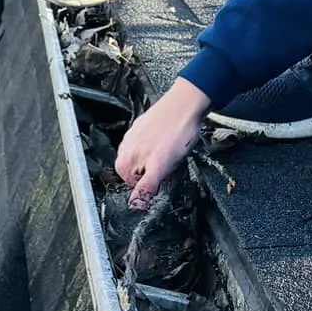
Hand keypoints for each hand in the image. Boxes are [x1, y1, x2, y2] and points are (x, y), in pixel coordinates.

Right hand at [115, 78, 210, 206]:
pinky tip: (173, 141)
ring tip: (173, 151)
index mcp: (124, 161)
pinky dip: (162, 146)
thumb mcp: (161, 167)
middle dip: (155, 172)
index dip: (152, 187)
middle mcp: (125, 148)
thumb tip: (135, 206)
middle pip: (139, 174)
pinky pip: (152, 144)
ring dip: (158, 159)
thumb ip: (146, 188)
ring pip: (146, 159)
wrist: (187, 103)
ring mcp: (134, 135)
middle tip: (170, 163)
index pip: (134, 189)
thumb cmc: (176, 132)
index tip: (164, 178)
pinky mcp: (146, 126)